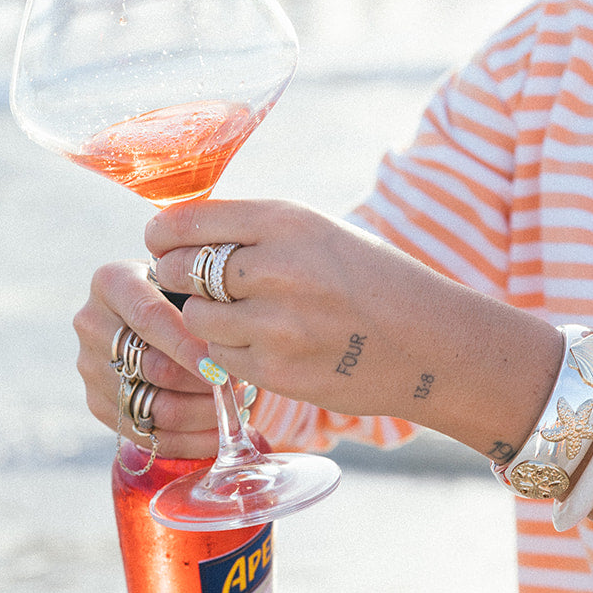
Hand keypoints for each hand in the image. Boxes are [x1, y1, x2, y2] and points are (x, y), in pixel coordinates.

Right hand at [73, 260, 218, 458]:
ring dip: (202, 414)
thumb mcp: (187, 278)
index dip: (187, 346)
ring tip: (236, 407)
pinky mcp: (97, 403)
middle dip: (204, 384)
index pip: (149, 317)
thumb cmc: (180, 291)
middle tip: (241, 386)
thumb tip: (228, 342)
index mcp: (111, 282)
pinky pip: (147, 435)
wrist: (152, 313)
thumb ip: (203, 296)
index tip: (221, 368)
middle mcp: (91, 324)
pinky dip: (189, 440)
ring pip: (153, 407)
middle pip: (153, 367)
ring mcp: (90, 367)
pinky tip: (219, 433)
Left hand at [145, 198, 562, 458]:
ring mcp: (276, 324)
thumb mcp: (318, 233)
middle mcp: (277, 267)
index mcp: (287, 221)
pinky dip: (231, 353)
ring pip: (197, 319)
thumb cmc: (370, 281)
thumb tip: (180, 235)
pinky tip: (264, 345)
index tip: (161, 242)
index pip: (189, 222)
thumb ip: (255, 231)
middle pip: (181, 270)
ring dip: (207, 319)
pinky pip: (221, 358)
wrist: (431, 345)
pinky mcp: (276, 371)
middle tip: (189, 283)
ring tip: (240, 316)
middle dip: (177, 277)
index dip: (164, 235)